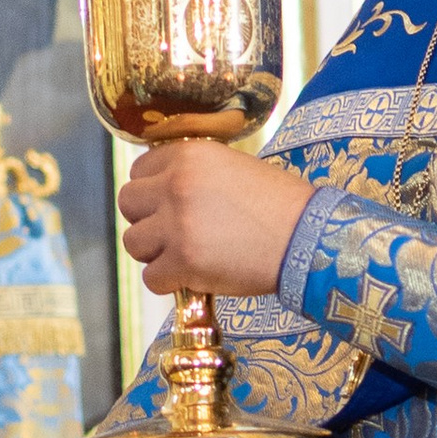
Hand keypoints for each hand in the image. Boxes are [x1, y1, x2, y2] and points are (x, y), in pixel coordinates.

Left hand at [119, 142, 311, 298]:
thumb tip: (162, 191)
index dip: (153, 191)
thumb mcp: (235, 167)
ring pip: (133, 243)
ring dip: (155, 253)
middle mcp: (176, 184)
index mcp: (189, 155)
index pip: (139, 169)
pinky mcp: (184, 262)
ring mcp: (177, 224)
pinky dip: (170, 282)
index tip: (169, 205)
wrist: (308, 238)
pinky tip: (195, 277)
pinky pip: (152, 278)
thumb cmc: (281, 205)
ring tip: (185, 256)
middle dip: (146, 220)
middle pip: (128, 203)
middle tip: (172, 233)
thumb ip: (194, 174)